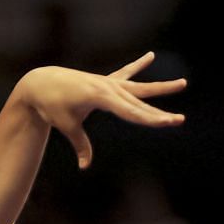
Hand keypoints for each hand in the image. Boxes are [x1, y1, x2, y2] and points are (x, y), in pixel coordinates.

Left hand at [17, 52, 186, 169]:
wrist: (40, 83)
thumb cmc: (51, 106)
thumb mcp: (66, 125)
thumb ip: (80, 145)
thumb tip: (84, 167)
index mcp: (101, 96)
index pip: (131, 112)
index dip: (150, 120)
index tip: (167, 123)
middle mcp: (108, 87)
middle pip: (140, 104)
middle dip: (160, 114)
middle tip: (180, 120)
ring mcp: (108, 83)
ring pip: (140, 88)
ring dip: (161, 88)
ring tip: (183, 83)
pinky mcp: (104, 82)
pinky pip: (125, 74)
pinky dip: (137, 66)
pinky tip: (150, 56)